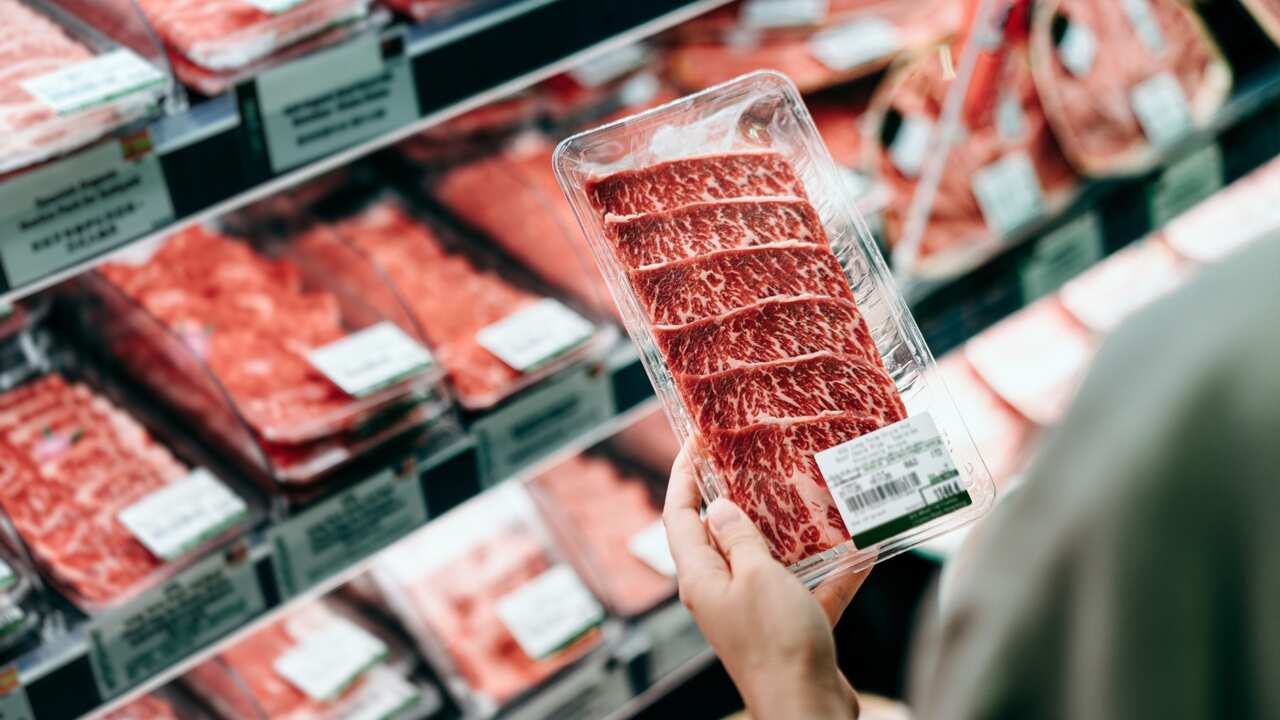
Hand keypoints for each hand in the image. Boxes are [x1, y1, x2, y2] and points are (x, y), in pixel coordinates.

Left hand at [663, 444, 869, 719]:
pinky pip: (809, 590)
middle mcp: (722, 592)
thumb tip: (719, 506)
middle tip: (755, 458)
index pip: (680, 515)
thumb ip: (739, 539)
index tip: (695, 440)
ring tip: (811, 493)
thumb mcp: (756, 576)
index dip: (683, 474)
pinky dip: (833, 573)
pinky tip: (862, 551)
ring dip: (791, 533)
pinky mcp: (790, 628)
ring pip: (769, 560)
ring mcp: (755, 611)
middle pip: (722, 535)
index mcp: (701, 578)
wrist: (808, 709)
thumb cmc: (776, 642)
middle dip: (738, 497)